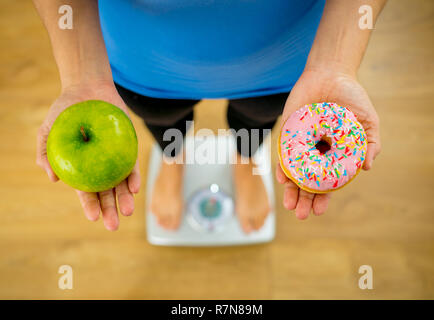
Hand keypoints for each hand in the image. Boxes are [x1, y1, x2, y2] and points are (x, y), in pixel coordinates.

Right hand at [36, 81, 140, 230]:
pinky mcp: (127, 147)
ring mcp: (115, 158)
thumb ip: (46, 153)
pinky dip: (133, 176)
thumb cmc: (65, 111)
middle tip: (113, 225)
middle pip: (106, 193)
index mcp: (82, 168)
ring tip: (127, 211)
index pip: (86, 191)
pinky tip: (134, 187)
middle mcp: (100, 167)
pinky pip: (131, 164)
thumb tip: (53, 179)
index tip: (94, 217)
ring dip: (125, 198)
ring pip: (121, 183)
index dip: (90, 205)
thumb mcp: (49, 130)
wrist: (87, 88)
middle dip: (110, 210)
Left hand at [276, 67, 380, 219]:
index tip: (318, 211)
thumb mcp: (367, 121)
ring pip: (293, 171)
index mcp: (332, 156)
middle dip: (303, 199)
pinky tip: (283, 178)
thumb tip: (367, 167)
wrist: (330, 74)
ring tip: (289, 204)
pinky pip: (283, 153)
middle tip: (301, 214)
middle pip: (307, 182)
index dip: (322, 198)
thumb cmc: (351, 98)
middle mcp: (314, 153)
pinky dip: (282, 165)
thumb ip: (370, 144)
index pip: (325, 183)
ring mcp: (300, 144)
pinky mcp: (287, 133)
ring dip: (290, 189)